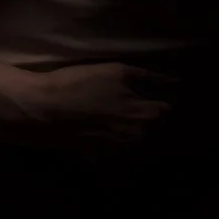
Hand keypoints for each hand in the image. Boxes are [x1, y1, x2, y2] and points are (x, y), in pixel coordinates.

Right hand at [0, 62, 173, 152]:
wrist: (43, 108)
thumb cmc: (81, 85)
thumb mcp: (117, 71)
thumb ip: (149, 76)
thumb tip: (174, 79)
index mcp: (146, 115)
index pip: (169, 109)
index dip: (168, 97)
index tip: (166, 91)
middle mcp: (136, 133)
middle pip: (155, 125)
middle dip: (156, 115)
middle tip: (150, 101)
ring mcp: (118, 143)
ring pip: (137, 134)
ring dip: (138, 125)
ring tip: (129, 111)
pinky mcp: (101, 147)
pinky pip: (120, 141)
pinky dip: (120, 133)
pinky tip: (110, 121)